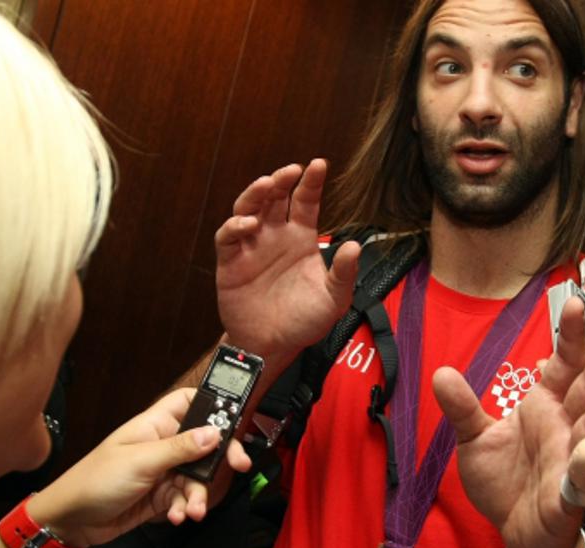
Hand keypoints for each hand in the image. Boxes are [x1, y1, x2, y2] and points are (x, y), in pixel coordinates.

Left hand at [27, 388, 251, 547]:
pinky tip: (175, 516)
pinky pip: (186, 497)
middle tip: (238, 465)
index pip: (191, 402)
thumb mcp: (141, 461)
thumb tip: (214, 433)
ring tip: (193, 509)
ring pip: (198, 476)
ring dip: (199, 494)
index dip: (214, 406)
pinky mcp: (162, 495)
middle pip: (205, 443)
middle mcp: (162, 444)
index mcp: (154, 425)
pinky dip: (185, 507)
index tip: (234, 420)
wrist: (71, 521)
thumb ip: (180, 448)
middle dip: (221, 457)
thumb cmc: (94, 481)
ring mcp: (163, 470)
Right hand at [214, 159, 360, 361]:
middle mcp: (275, 236)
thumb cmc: (305, 321)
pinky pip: (228, 237)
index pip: (305, 202)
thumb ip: (344, 273)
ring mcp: (252, 246)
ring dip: (255, 193)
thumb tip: (356, 246)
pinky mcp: (231, 262)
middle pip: (274, 197)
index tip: (319, 164)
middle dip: (281, 180)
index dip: (310, 182)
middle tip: (290, 170)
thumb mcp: (334, 299)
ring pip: (248, 208)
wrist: (274, 346)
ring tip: (267, 185)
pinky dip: (235, 226)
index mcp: (301, 238)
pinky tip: (248, 225)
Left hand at [432, 298, 584, 547]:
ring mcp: (573, 459)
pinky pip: (582, 480)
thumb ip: (463, 408)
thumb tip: (441, 373)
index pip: (563, 365)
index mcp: (546, 407)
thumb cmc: (504, 483)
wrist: (514, 533)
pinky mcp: (571, 495)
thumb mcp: (475, 441)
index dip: (569, 336)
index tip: (575, 303)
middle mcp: (566, 427)